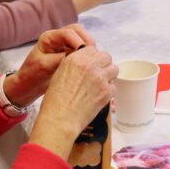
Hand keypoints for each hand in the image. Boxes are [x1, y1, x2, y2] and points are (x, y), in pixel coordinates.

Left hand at [4, 25, 94, 105]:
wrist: (28, 85)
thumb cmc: (32, 75)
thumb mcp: (45, 66)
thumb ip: (61, 58)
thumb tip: (79, 55)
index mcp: (48, 37)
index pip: (69, 32)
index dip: (79, 42)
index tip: (84, 55)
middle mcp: (57, 37)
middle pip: (78, 30)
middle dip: (87, 41)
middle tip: (92, 55)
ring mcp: (64, 44)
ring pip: (82, 37)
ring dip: (88, 47)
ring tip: (92, 60)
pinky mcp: (69, 52)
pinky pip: (82, 48)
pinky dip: (87, 53)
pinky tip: (89, 63)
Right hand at [29, 44, 118, 159]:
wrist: (60, 119)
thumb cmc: (55, 100)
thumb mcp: (60, 74)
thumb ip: (74, 65)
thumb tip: (86, 63)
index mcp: (76, 59)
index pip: (93, 49)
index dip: (93, 57)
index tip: (92, 64)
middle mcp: (89, 65)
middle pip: (106, 56)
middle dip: (103, 64)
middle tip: (99, 74)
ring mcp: (100, 78)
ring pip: (114, 69)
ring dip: (109, 76)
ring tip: (100, 85)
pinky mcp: (106, 92)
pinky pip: (114, 87)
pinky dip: (109, 91)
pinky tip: (99, 97)